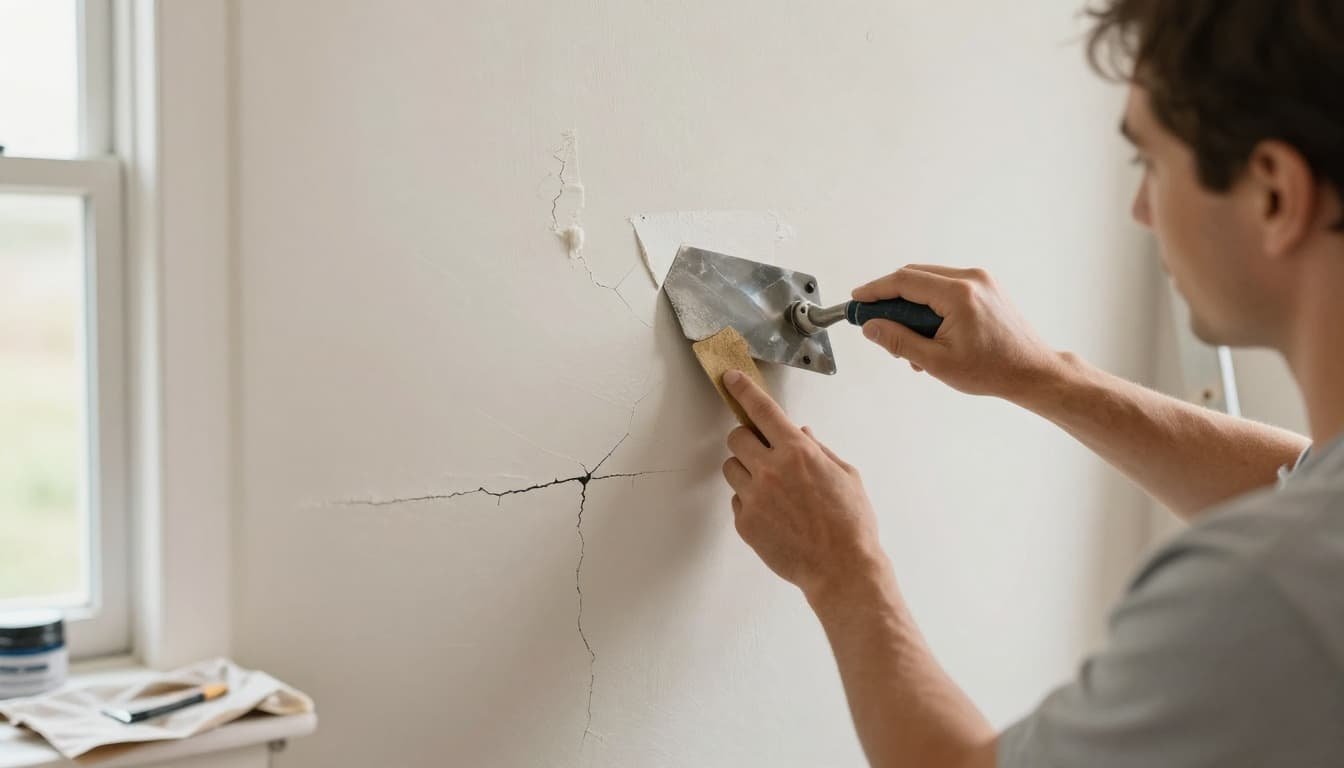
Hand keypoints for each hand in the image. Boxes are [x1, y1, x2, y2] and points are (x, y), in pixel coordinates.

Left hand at [719, 369, 885, 599]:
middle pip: (736, 438)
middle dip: (747, 440)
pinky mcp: (745, 523)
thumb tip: (800, 433)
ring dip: (746, 471)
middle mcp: (771, 470)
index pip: (761, 410)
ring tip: (772, 489)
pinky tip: (775, 515)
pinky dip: (751, 501)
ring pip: (731, 468)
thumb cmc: (851, 523)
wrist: (842, 569)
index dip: (743, 390)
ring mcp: (755, 497)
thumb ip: (819, 449)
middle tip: (764, 453)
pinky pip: (737, 500)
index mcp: (798, 452)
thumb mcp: (846, 475)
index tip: (731, 378)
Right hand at [852, 265, 1060, 400]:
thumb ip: (899, 341)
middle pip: (915, 277)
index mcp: (958, 294)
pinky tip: (929, 335)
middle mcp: (971, 279)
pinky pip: (946, 288)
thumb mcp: (936, 361)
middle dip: (891, 300)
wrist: (1032, 371)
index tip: (857, 300)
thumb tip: (870, 327)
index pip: (904, 281)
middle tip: (876, 324)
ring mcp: (981, 281)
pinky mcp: (986, 287)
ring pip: (930, 282)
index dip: (875, 290)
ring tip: (910, 343)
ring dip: (912, 306)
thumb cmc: (992, 370)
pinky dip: (930, 306)